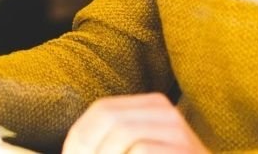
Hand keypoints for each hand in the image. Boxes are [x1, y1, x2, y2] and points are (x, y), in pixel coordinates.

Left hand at [63, 94, 208, 153]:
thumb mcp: (137, 151)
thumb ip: (112, 143)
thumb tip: (71, 150)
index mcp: (152, 107)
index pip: (101, 110)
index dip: (79, 136)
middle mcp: (167, 112)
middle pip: (108, 117)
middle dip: (86, 147)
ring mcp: (180, 133)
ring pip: (123, 134)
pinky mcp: (186, 151)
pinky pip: (142, 151)